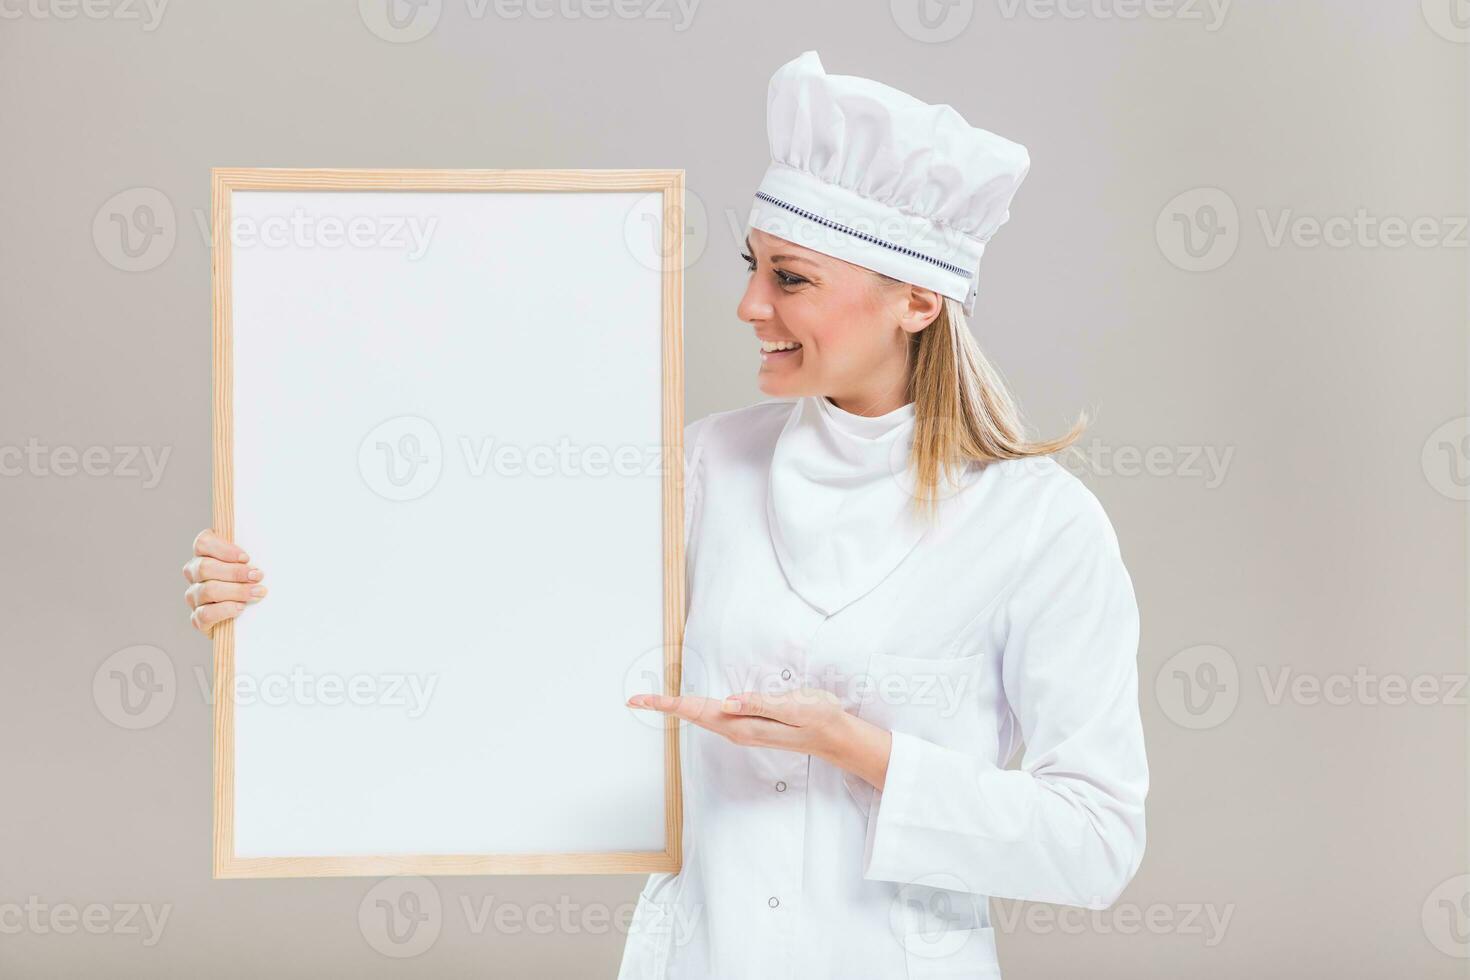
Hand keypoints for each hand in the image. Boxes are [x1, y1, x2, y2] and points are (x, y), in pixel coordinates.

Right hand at [182, 529, 265, 633]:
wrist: (249, 616)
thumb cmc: (251, 582)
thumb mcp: (252, 565)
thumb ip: (250, 557)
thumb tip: (265, 551)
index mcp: (205, 555)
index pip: (203, 543)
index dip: (223, 549)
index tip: (246, 558)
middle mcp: (194, 574)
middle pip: (205, 567)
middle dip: (235, 572)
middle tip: (257, 576)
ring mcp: (194, 596)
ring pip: (207, 590)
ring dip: (236, 591)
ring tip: (257, 593)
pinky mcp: (198, 618)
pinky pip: (205, 614)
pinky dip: (225, 610)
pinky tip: (240, 608)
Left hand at [626, 686, 893, 789]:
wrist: (834, 737)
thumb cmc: (816, 718)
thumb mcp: (794, 707)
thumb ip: (761, 704)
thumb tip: (727, 702)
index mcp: (743, 723)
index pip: (698, 710)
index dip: (669, 705)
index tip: (643, 701)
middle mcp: (736, 729)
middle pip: (693, 714)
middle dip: (664, 707)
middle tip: (635, 699)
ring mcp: (741, 729)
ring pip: (701, 716)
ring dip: (677, 709)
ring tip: (653, 701)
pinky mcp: (748, 725)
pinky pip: (714, 717)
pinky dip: (695, 710)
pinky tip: (688, 706)